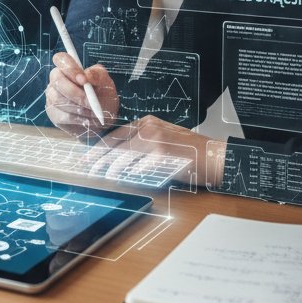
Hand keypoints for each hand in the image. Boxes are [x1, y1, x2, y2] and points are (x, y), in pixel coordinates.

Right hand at [46, 53, 118, 135]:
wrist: (102, 117)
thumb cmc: (103, 95)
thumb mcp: (105, 83)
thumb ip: (98, 76)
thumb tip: (87, 74)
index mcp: (68, 68)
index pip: (60, 59)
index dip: (70, 68)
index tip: (83, 80)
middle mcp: (57, 80)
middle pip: (57, 80)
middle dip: (75, 92)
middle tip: (90, 102)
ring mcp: (52, 96)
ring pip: (58, 100)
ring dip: (78, 107)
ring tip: (93, 112)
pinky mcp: (53, 113)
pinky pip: (61, 116)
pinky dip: (77, 119)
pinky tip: (86, 119)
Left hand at [82, 115, 226, 188]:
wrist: (214, 156)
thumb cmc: (189, 151)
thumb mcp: (162, 138)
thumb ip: (141, 143)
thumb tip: (117, 159)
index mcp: (147, 122)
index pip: (116, 134)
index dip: (100, 147)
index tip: (89, 157)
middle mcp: (148, 128)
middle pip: (115, 144)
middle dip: (98, 158)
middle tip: (87, 168)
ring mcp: (154, 141)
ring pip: (123, 156)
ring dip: (110, 168)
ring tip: (102, 176)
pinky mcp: (161, 155)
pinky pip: (138, 168)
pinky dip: (128, 176)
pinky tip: (121, 180)